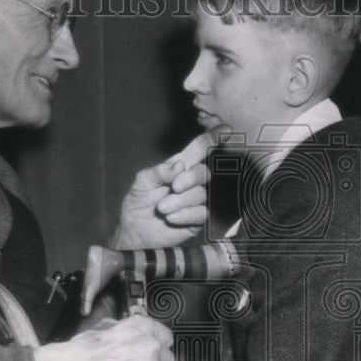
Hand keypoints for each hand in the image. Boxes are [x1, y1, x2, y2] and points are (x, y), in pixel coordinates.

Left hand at [111, 129, 224, 249]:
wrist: (135, 230)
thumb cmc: (138, 202)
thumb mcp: (143, 181)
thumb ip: (160, 171)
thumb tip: (179, 166)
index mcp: (179, 167)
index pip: (199, 150)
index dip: (212, 139)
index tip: (225, 130)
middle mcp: (191, 182)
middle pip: (203, 172)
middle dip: (191, 178)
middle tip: (174, 187)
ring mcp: (195, 201)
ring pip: (200, 195)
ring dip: (180, 201)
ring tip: (162, 208)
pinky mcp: (197, 219)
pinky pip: (201, 214)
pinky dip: (186, 214)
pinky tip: (171, 218)